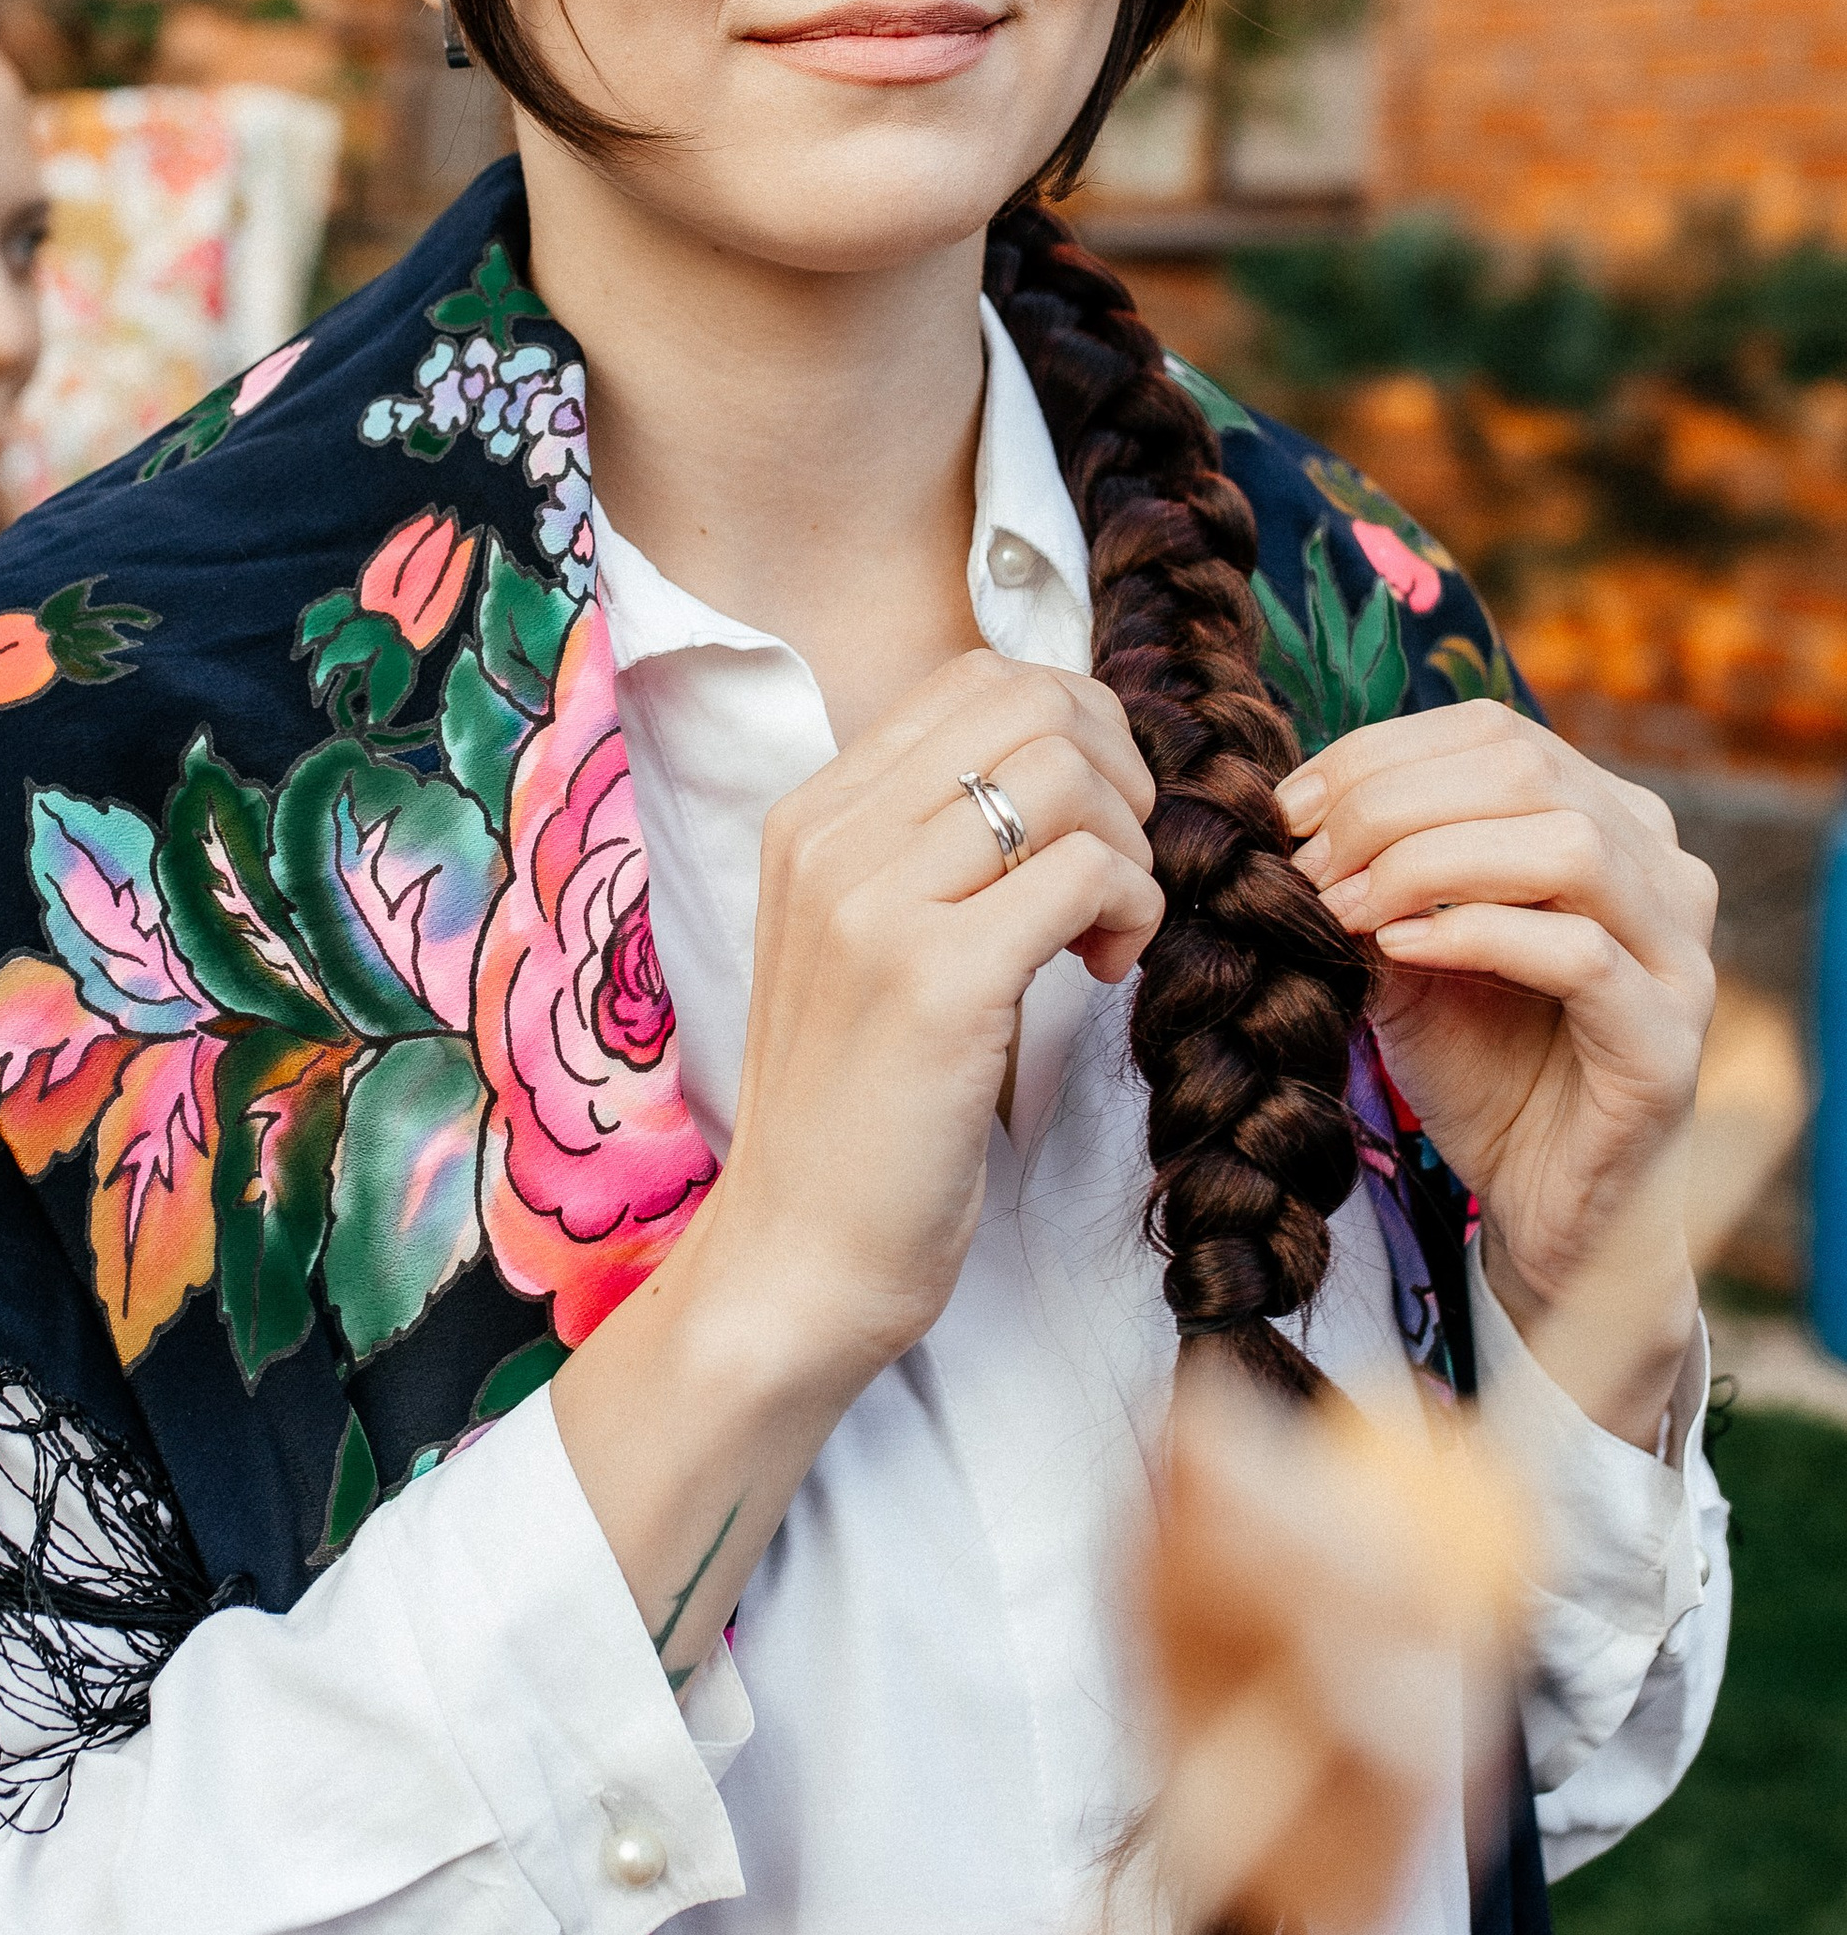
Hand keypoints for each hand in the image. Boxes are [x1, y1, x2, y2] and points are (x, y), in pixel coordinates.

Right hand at [713, 653, 1161, 1382]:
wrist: (800, 1256)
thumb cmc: (860, 1110)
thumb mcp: (864, 942)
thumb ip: (928, 845)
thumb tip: (1071, 758)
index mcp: (810, 817)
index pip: (977, 678)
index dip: (1076, 731)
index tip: (1087, 830)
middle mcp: (829, 839)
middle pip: (1033, 701)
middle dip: (1118, 775)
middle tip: (1114, 876)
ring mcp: (874, 905)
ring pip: (1068, 774)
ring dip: (1130, 848)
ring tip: (1106, 934)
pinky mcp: (938, 981)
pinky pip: (1089, 872)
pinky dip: (1134, 910)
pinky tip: (1103, 972)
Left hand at [1275, 707, 1713, 1434]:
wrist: (1541, 1206)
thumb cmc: (1481, 1068)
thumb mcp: (1408, 952)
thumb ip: (1375, 877)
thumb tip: (1297, 815)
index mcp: (1608, 822)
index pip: (1495, 732)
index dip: (1380, 754)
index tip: (1291, 807)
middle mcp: (1662, 869)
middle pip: (1526, 771)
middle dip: (1391, 805)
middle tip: (1307, 862)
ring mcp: (1678, 953)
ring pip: (1566, 846)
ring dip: (1429, 864)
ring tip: (1346, 908)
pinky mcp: (1667, 1039)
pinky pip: (1580, 954)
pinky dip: (1474, 936)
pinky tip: (1399, 953)